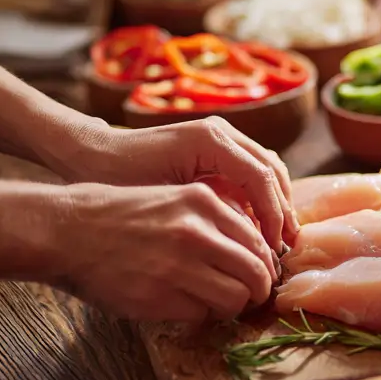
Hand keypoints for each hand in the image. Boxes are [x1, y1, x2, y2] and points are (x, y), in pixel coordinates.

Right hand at [58, 182, 275, 320]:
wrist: (68, 230)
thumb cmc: (123, 215)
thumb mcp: (176, 199)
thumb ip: (215, 218)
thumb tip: (256, 250)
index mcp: (205, 203)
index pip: (259, 240)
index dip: (264, 262)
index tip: (260, 274)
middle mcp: (197, 232)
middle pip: (256, 272)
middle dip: (258, 290)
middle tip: (251, 297)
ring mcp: (178, 265)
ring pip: (235, 298)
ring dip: (232, 307)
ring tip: (220, 305)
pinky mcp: (158, 296)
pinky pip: (201, 314)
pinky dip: (199, 315)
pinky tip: (186, 306)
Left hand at [66, 117, 297, 249]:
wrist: (92, 155)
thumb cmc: (119, 179)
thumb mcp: (161, 201)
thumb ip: (205, 212)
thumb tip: (242, 243)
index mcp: (210, 140)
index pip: (260, 177)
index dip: (273, 215)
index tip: (274, 248)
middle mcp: (221, 131)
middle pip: (271, 169)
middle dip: (283, 208)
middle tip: (287, 245)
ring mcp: (221, 135)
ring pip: (267, 166)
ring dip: (277, 201)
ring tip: (279, 236)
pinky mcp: (216, 146)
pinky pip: (251, 168)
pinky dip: (262, 194)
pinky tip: (259, 222)